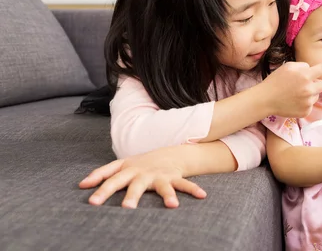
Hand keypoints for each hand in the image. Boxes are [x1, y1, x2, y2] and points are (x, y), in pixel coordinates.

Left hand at [79, 148, 206, 208]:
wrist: (167, 152)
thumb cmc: (139, 164)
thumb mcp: (120, 165)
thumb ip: (101, 174)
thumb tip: (81, 185)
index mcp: (127, 170)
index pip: (112, 179)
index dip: (102, 190)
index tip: (92, 202)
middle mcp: (143, 173)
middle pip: (136, 185)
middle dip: (132, 196)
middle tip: (127, 209)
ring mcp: (159, 175)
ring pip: (163, 186)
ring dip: (168, 195)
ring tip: (172, 206)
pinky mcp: (174, 177)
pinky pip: (185, 184)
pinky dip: (193, 190)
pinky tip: (202, 196)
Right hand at [261, 57, 321, 117]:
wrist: (265, 99)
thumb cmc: (276, 81)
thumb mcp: (288, 67)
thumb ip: (303, 67)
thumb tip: (312, 71)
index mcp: (304, 74)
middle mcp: (308, 88)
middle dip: (315, 83)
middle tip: (302, 84)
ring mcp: (308, 101)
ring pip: (316, 95)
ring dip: (310, 93)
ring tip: (295, 94)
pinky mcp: (306, 111)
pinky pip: (311, 105)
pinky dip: (304, 103)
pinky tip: (294, 102)